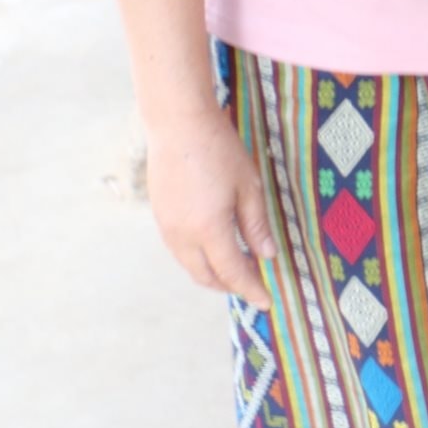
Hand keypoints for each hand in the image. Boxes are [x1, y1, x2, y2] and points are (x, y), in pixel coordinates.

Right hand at [145, 110, 274, 308]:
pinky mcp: (160, 216)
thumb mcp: (249, 186)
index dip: (250, 289)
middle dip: (231, 286)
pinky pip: (180, 250)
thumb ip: (256, 225)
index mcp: (208, 231)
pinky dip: (199, 258)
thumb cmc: (219, 151)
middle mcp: (182, 236)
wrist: (178, 126)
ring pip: (190, 265)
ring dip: (212, 273)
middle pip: (206, 276)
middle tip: (254, 285)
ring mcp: (166, 228)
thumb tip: (267, 256)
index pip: (232, 272)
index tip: (266, 301)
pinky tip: (214, 248)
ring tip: (237, 268)